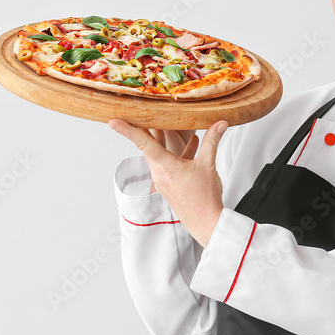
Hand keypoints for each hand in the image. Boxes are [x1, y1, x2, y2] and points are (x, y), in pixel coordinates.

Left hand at [109, 119, 227, 246]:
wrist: (205, 222)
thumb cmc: (204, 198)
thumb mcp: (208, 165)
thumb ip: (212, 141)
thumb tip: (220, 123)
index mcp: (165, 165)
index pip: (143, 142)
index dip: (127, 130)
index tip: (114, 121)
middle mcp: (159, 172)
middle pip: (149, 144)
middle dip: (147, 128)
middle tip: (142, 112)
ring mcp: (163, 178)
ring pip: (159, 153)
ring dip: (163, 139)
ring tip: (168, 123)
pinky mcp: (169, 183)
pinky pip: (168, 162)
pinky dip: (175, 151)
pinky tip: (191, 145)